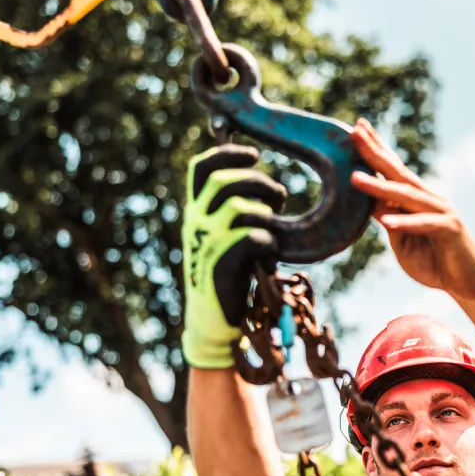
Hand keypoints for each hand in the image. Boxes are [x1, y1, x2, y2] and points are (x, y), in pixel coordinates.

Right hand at [181, 144, 284, 368]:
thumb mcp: (233, 237)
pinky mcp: (219, 266)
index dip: (227, 153)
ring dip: (266, 212)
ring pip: (237, 207)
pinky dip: (268, 240)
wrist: (218, 322)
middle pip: (222, 181)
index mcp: (198, 212)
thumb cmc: (233, 276)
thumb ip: (242, 212)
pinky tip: (271, 252)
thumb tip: (269, 187)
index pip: (202, 168)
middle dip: (257, 181)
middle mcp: (196, 223)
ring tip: (275, 228)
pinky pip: (250, 237)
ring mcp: (205, 244)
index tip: (254, 154)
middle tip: (278, 196)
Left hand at [349, 119, 474, 301]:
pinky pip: (423, 224)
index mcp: (417, 200)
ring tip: (355, 178)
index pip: (393, 170)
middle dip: (375, 152)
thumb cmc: (435, 264)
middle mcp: (429, 199)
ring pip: (407, 195)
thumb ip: (391, 224)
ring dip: (380, 187)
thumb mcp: (404, 244)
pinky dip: (405, 222)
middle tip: (353, 131)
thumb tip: (374, 207)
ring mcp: (442, 211)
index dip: (376, 149)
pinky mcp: (450, 229)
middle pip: (398, 172)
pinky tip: (386, 221)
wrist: (469, 284)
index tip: (355, 128)